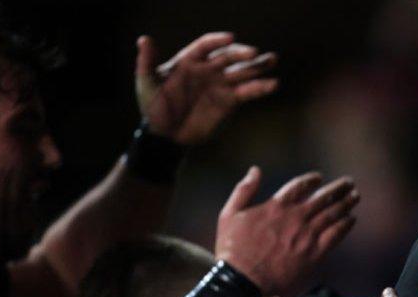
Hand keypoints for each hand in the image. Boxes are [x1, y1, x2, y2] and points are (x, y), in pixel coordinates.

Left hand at [136, 33, 277, 144]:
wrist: (166, 136)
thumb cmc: (153, 107)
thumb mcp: (146, 83)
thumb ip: (146, 61)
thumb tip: (144, 39)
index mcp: (189, 61)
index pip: (206, 46)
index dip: (218, 41)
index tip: (231, 39)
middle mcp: (208, 69)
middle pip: (228, 57)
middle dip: (242, 54)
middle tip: (254, 53)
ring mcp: (220, 85)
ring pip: (241, 72)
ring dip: (257, 66)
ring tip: (272, 60)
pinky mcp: (229, 101)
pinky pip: (247, 92)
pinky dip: (260, 88)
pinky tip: (272, 84)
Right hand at [215, 167, 357, 296]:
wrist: (242, 280)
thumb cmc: (232, 249)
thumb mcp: (229, 213)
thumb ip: (244, 190)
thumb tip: (255, 170)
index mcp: (276, 206)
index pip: (300, 186)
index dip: (312, 180)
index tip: (320, 178)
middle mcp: (295, 218)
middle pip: (323, 197)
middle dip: (338, 189)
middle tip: (348, 183)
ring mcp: (306, 235)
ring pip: (332, 214)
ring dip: (346, 203)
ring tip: (355, 196)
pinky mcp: (314, 254)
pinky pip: (335, 235)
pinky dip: (345, 225)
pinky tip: (351, 219)